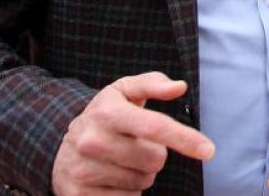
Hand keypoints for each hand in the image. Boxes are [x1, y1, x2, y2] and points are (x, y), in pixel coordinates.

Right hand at [51, 72, 214, 194]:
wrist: (59, 148)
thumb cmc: (105, 116)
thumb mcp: (123, 91)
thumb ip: (152, 83)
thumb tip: (179, 86)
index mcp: (107, 112)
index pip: (154, 126)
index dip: (184, 138)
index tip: (208, 150)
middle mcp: (92, 141)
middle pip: (155, 159)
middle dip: (154, 155)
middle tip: (134, 146)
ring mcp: (84, 170)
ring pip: (143, 182)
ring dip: (140, 174)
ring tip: (120, 161)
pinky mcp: (80, 195)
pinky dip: (127, 192)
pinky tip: (111, 178)